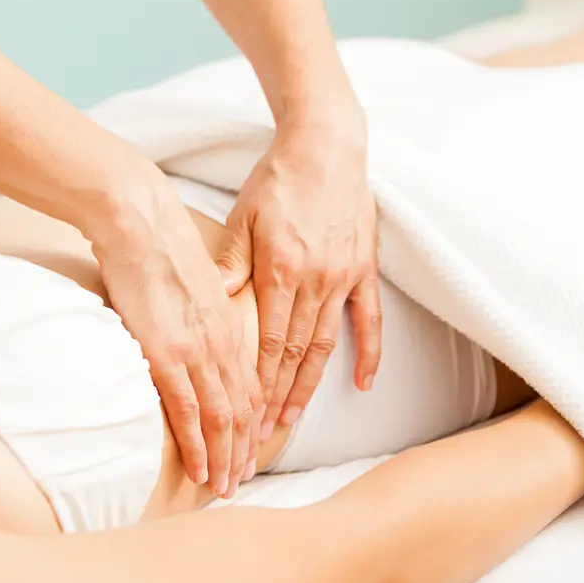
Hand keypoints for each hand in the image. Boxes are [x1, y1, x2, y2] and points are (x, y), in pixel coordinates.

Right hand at [89, 171, 264, 498]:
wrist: (139, 221)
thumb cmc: (157, 241)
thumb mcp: (192, 277)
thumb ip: (200, 307)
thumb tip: (191, 324)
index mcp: (229, 322)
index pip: (249, 382)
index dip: (252, 419)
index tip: (249, 446)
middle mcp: (223, 341)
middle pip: (242, 408)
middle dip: (242, 450)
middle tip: (240, 480)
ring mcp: (198, 350)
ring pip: (222, 418)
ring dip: (226, 457)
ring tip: (224, 486)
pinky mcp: (170, 355)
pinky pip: (190, 412)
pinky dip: (198, 446)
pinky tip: (201, 469)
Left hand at [216, 120, 381, 438]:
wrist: (327, 146)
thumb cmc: (277, 179)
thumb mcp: (242, 216)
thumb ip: (230, 263)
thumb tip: (213, 303)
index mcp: (280, 269)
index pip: (267, 342)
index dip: (256, 383)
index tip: (243, 415)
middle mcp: (315, 280)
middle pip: (294, 353)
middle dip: (276, 398)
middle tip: (260, 437)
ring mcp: (343, 277)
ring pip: (326, 344)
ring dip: (309, 385)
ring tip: (292, 422)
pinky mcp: (364, 269)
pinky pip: (370, 319)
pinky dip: (369, 353)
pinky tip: (364, 384)